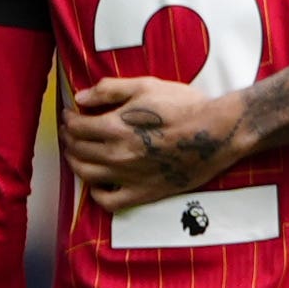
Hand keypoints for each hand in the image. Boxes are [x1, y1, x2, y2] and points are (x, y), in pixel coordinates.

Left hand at [62, 73, 256, 213]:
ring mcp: (129, 176)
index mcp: (115, 127)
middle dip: (69, 139)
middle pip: (77, 150)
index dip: (69, 119)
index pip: (76, 127)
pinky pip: (109, 201)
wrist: (219, 132)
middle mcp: (117, 154)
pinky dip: (96, 194)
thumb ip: (110, 89)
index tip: (71, 114)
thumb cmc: (186, 106)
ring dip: (75, 163)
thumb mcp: (148, 86)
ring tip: (79, 154)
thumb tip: (79, 98)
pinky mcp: (144, 192)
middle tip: (72, 132)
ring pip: (86, 175)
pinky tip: (98, 183)